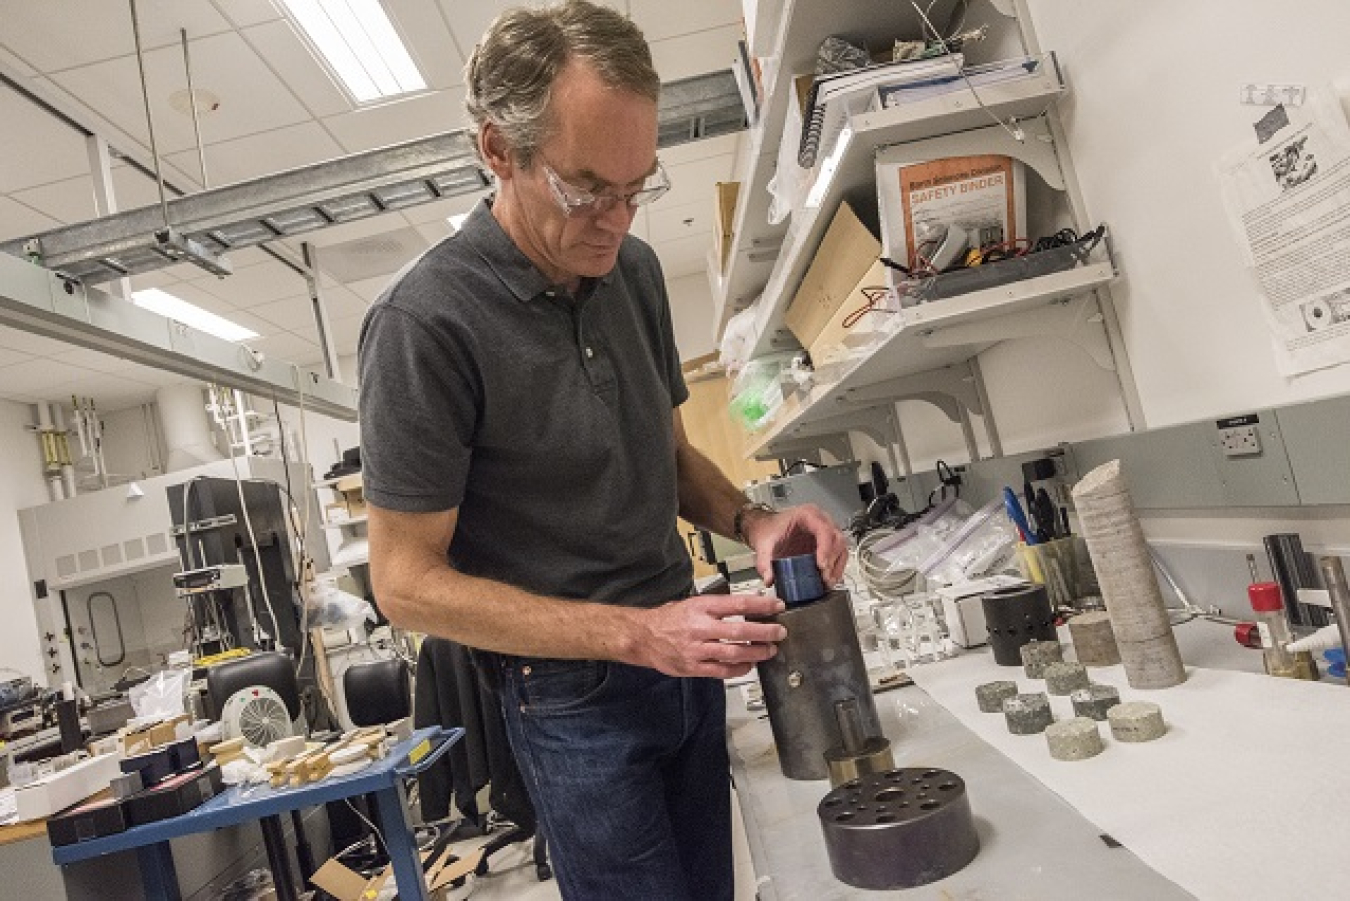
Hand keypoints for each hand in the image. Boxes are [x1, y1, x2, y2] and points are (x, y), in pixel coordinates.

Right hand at [631, 593, 787, 678]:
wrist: (643, 636)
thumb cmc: (670, 618)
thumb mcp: (694, 603)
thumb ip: (719, 606)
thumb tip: (749, 603)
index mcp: (701, 607)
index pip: (738, 603)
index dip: (761, 604)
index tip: (777, 605)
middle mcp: (700, 627)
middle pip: (740, 629)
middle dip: (765, 632)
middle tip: (779, 632)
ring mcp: (697, 649)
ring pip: (733, 652)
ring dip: (756, 652)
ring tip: (769, 650)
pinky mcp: (693, 667)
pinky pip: (721, 671)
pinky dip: (738, 669)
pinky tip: (749, 665)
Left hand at [743, 503, 848, 587]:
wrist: (767, 529)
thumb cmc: (770, 530)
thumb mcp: (764, 545)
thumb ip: (764, 563)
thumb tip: (769, 579)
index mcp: (806, 515)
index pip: (823, 529)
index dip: (826, 548)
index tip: (821, 565)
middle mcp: (820, 521)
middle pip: (837, 539)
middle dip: (832, 560)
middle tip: (824, 577)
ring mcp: (826, 532)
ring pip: (841, 547)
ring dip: (837, 566)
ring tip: (827, 582)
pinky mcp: (827, 544)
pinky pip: (839, 554)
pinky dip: (836, 568)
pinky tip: (829, 579)